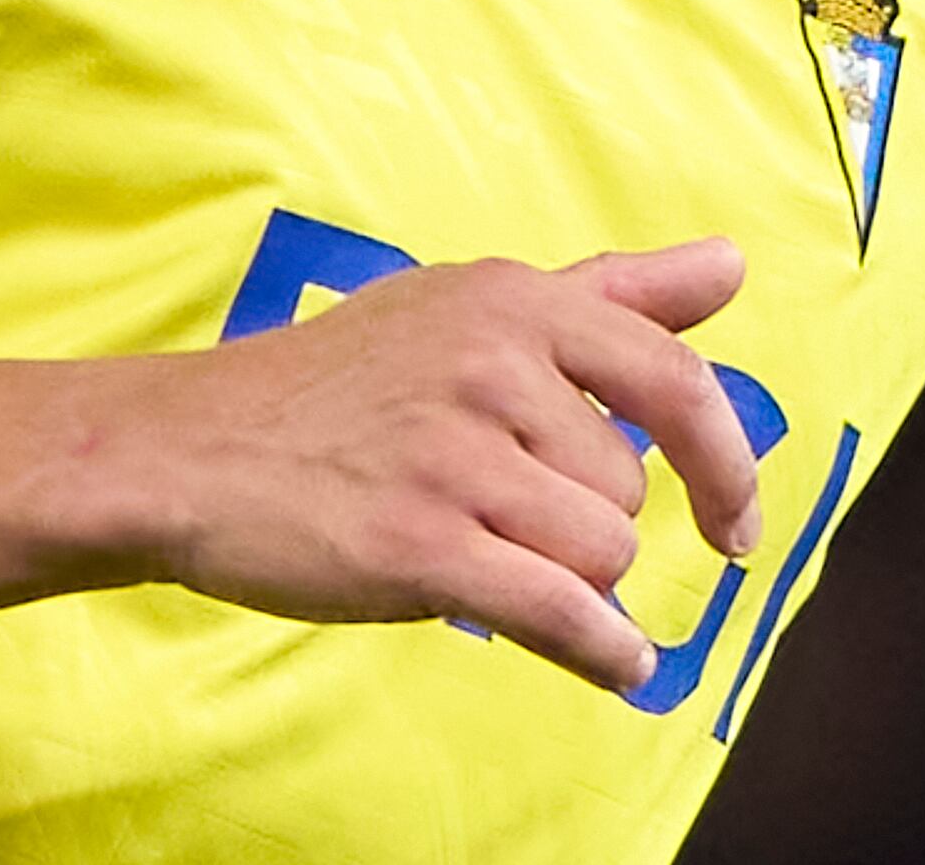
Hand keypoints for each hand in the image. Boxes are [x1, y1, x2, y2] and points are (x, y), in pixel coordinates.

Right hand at [143, 237, 760, 690]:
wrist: (189, 451)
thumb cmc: (334, 386)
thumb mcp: (463, 308)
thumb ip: (610, 293)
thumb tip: (732, 264)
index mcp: (510, 301)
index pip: (674, 380)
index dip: (727, 462)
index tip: (734, 523)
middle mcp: (489, 366)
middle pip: (626, 490)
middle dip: (580, 522)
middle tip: (490, 510)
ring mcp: (453, 458)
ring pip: (601, 556)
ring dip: (564, 580)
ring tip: (479, 552)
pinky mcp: (420, 546)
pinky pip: (566, 616)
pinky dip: (604, 653)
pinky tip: (610, 660)